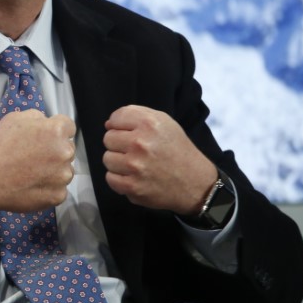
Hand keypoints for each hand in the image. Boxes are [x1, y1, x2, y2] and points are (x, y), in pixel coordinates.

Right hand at [0, 109, 75, 221]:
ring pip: (65, 170)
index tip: (47, 138)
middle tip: (34, 157)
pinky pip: (59, 190)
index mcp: (56, 131)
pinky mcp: (58, 195)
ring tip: (31, 173)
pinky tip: (32, 185)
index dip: (56, 131)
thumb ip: (37, 117)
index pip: (68, 126)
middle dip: (55, 151)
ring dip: (54, 171)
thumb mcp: (15, 118)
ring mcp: (63, 176)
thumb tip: (45, 122)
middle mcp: (65, 152)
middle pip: (67, 149)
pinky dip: (49, 189)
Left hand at [102, 105, 216, 214]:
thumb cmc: (177, 149)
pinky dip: (119, 179)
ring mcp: (135, 166)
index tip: (130, 133)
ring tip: (136, 164)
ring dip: (118, 162)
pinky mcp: (132, 187)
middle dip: (119, 144)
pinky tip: (134, 177)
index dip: (120, 126)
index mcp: (148, 123)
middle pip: (108, 139)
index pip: (115, 118)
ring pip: (107, 158)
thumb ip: (136, 115)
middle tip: (136, 151)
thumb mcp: (164, 122)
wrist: (195, 182)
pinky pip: (110, 178)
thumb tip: (109, 124)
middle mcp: (140, 143)